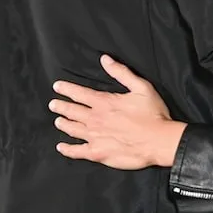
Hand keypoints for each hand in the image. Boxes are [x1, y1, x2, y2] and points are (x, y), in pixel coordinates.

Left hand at [49, 54, 185, 169]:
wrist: (159, 141)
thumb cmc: (153, 114)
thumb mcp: (140, 86)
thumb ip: (121, 72)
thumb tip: (105, 59)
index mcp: (104, 102)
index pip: (79, 94)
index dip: (67, 89)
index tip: (57, 87)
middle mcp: (96, 119)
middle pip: (72, 111)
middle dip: (61, 107)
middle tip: (53, 104)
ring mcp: (95, 137)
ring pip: (73, 129)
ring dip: (64, 124)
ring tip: (58, 121)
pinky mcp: (99, 154)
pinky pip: (78, 152)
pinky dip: (68, 149)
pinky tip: (61, 147)